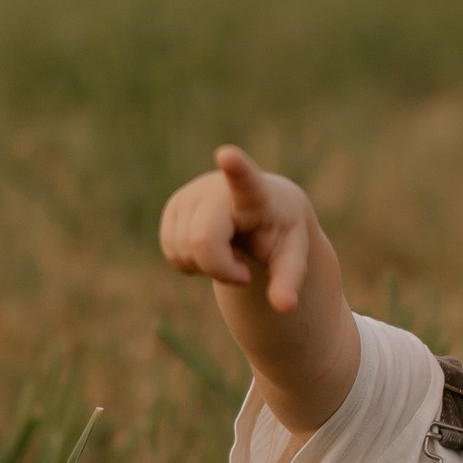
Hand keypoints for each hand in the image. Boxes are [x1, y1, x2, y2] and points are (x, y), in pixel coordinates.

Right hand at [159, 146, 318, 311]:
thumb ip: (289, 282)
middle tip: (242, 268)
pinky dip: (190, 262)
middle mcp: (217, 187)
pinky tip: (211, 248)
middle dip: (219, 268)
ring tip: (230, 249)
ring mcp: (191, 195)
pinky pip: (170, 251)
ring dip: (206, 265)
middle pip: (201, 241)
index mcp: (256, 195)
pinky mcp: (173, 206)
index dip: (236, 169)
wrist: (263, 212)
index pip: (245, 181)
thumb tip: (285, 308)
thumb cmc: (280, 234)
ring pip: (182, 250)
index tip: (228, 155)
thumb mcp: (292, 258)